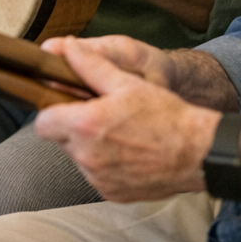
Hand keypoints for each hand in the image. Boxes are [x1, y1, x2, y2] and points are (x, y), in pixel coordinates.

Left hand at [33, 38, 219, 201]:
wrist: (199, 153)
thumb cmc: (166, 116)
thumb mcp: (127, 84)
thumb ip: (91, 65)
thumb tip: (67, 48)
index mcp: (85, 126)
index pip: (42, 124)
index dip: (52, 113)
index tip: (67, 107)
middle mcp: (87, 157)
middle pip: (60, 141)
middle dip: (73, 128)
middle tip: (100, 117)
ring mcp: (98, 179)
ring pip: (78, 159)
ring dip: (89, 148)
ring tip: (119, 135)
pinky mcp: (112, 193)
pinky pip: (96, 177)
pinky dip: (105, 165)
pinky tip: (128, 153)